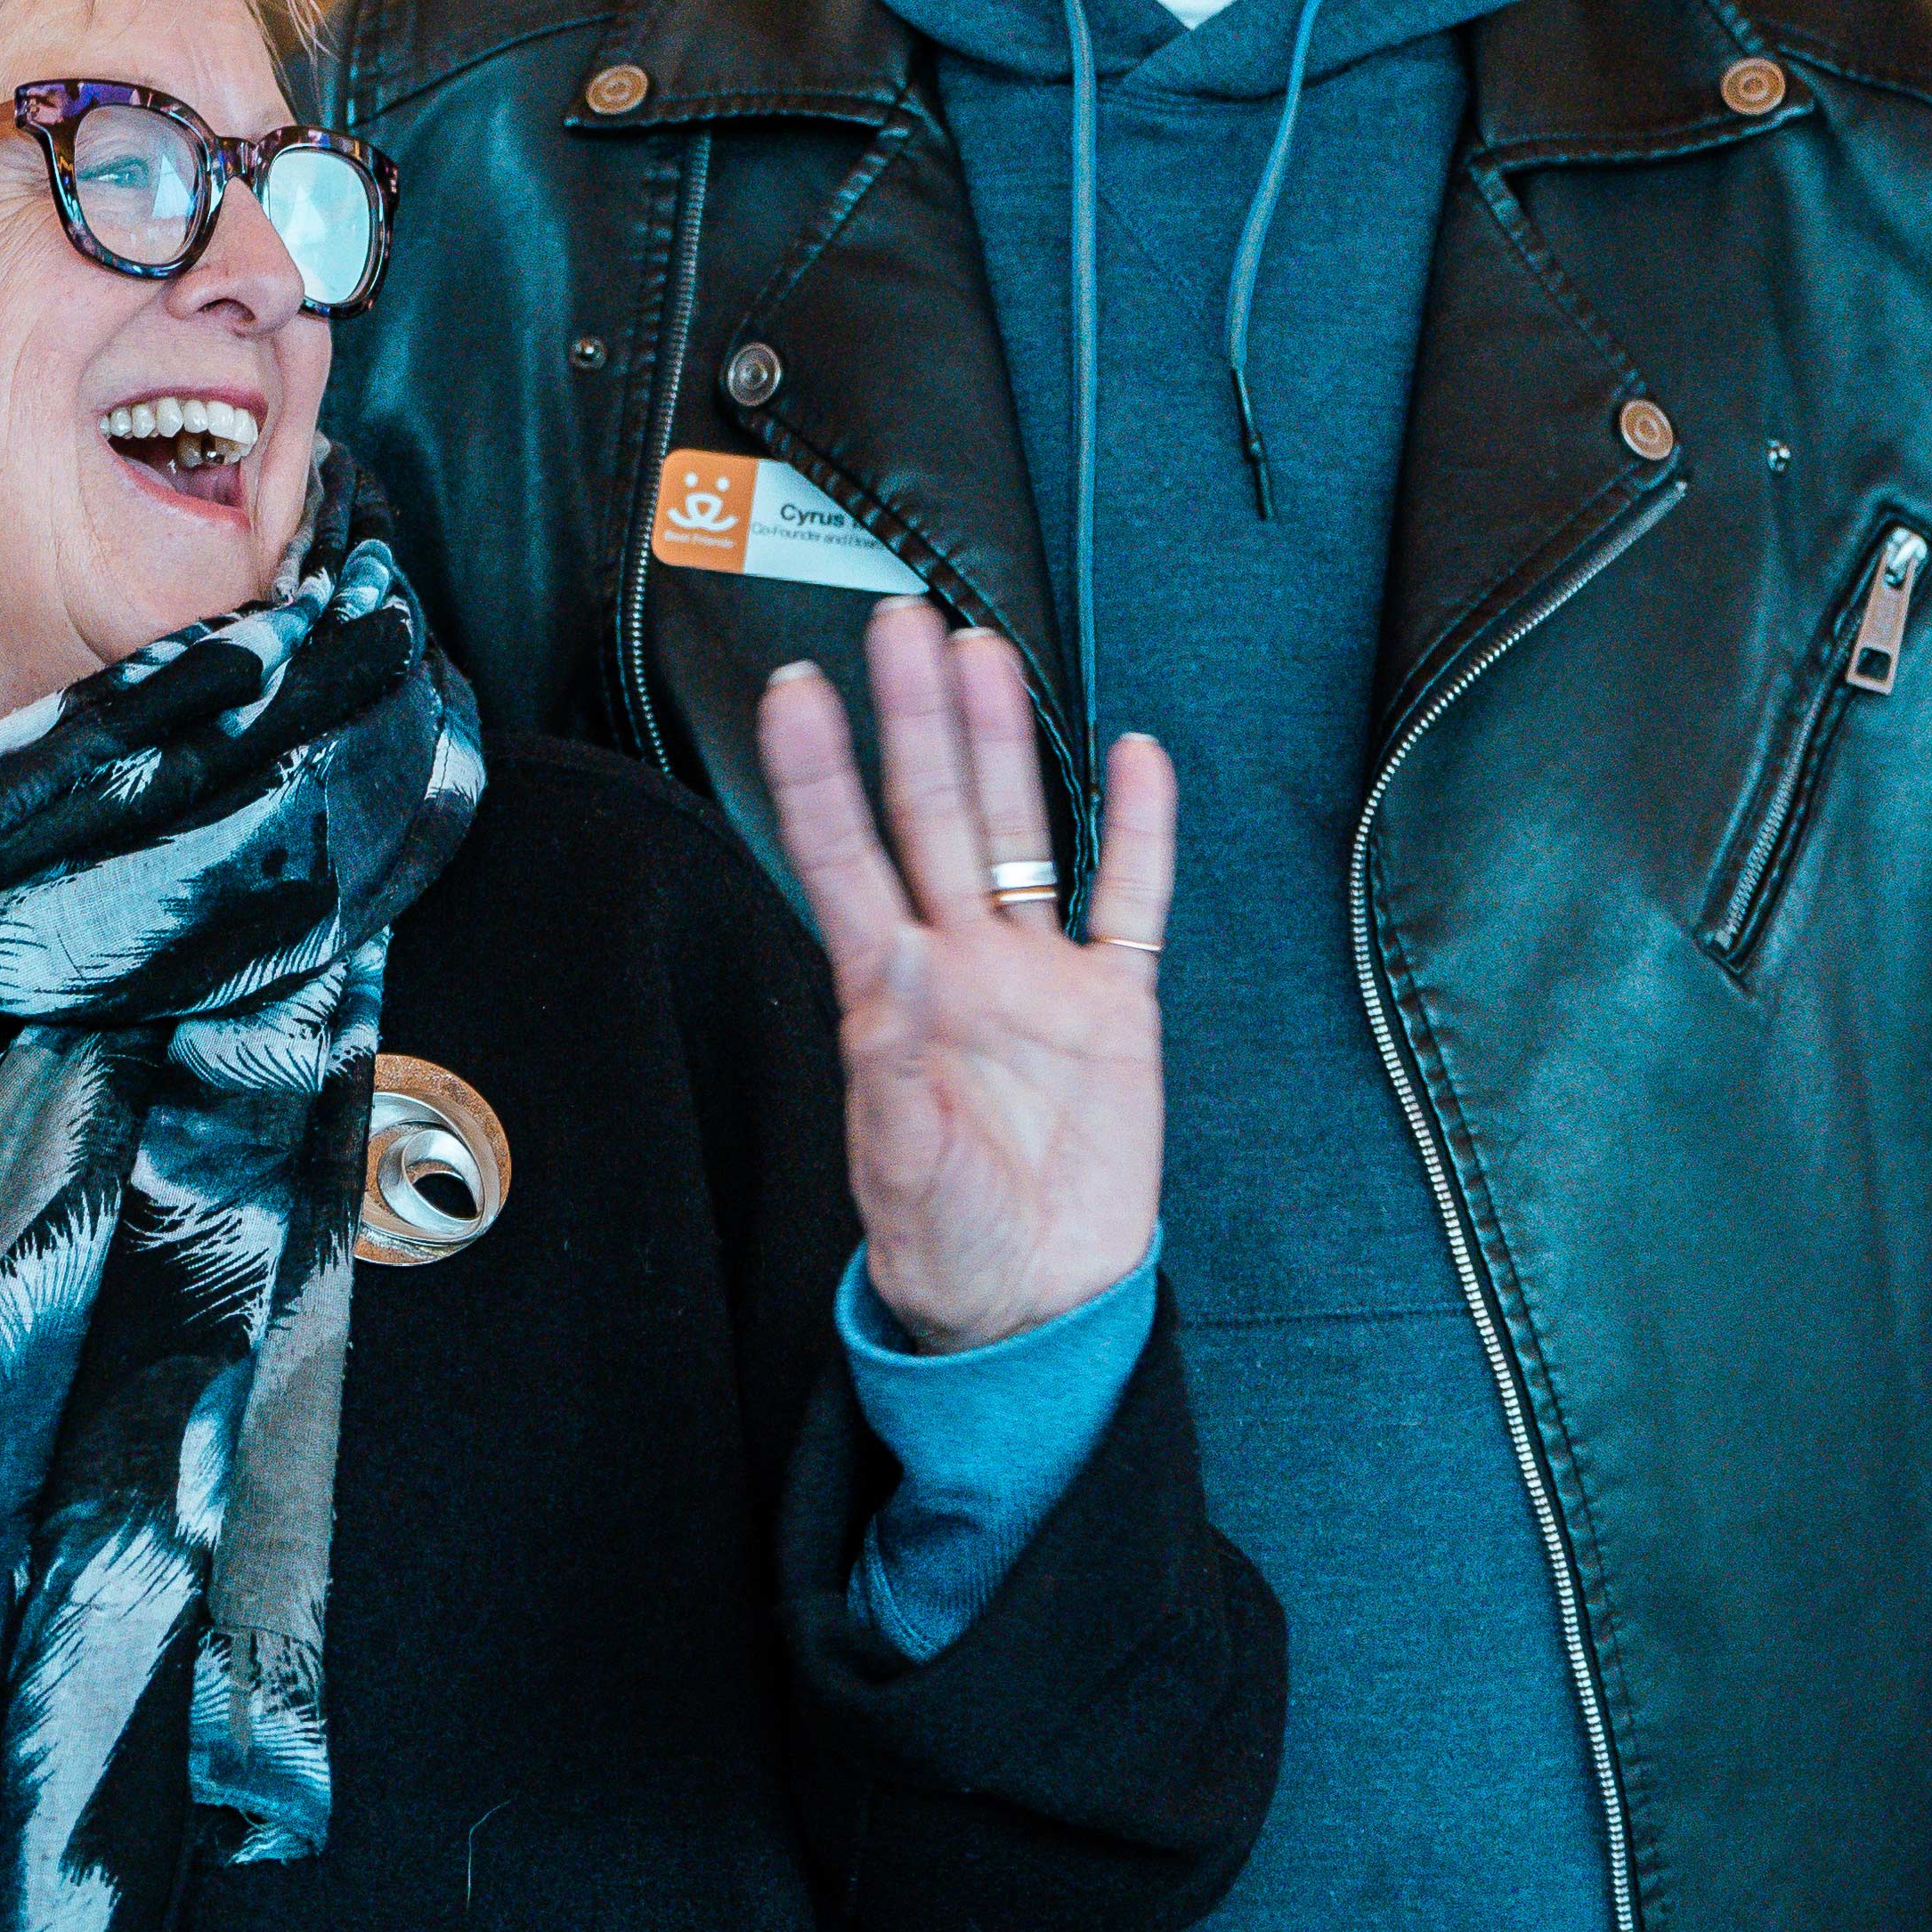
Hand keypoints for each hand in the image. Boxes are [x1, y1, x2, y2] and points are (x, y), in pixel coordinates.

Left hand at [752, 601, 1170, 1352]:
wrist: (1037, 1311)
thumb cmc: (952, 1255)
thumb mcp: (912, 1194)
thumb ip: (900, 1102)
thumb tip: (897, 995)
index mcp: (893, 1006)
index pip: (843, 863)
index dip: (817, 778)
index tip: (794, 693)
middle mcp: (959, 971)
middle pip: (930, 816)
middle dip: (912, 718)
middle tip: (897, 621)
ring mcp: (1037, 983)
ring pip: (1016, 832)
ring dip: (1001, 744)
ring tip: (983, 652)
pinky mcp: (1114, 1011)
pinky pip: (1128, 901)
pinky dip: (1137, 832)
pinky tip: (1137, 761)